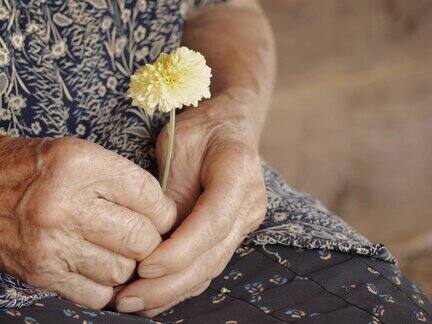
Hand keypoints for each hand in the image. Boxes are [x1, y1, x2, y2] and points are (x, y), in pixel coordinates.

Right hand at [0, 137, 176, 308]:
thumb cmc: (39, 171)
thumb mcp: (81, 156)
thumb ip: (124, 180)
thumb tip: (167, 216)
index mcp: (80, 166)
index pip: (149, 196)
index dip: (163, 210)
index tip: (160, 215)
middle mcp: (65, 206)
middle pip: (142, 239)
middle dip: (150, 240)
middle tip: (140, 235)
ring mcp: (52, 244)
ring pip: (123, 270)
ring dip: (127, 264)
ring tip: (113, 249)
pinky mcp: (42, 274)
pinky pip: (98, 294)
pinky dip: (104, 284)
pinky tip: (95, 266)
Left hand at [115, 89, 266, 315]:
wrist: (228, 124)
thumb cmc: (198, 129)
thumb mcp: (176, 147)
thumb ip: (169, 194)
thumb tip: (150, 242)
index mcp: (238, 173)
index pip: (213, 222)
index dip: (180, 250)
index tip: (143, 266)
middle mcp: (250, 203)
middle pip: (213, 255)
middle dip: (170, 283)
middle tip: (128, 299)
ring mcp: (246, 221)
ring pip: (211, 266)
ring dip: (172, 291)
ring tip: (133, 304)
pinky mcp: (233, 233)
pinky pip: (209, 264)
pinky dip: (181, 283)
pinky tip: (154, 297)